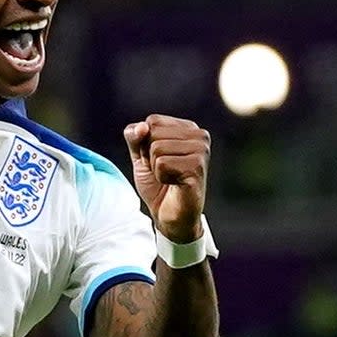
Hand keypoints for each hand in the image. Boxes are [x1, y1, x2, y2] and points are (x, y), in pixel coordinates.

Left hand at [123, 114, 210, 242]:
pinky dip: (161, 177)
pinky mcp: (198, 169)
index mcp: (188, 128)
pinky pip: (162, 164)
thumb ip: (135, 136)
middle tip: (163, 171)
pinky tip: (174, 184)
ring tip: (169, 178)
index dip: (145, 143)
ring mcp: (201, 152)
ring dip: (155, 168)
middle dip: (149, 156)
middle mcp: (200, 136)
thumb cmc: (157, 183)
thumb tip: (142, 127)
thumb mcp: (139, 155)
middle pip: (153, 133)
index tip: (157, 159)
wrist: (169, 215)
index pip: (152, 121)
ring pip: (157, 148)